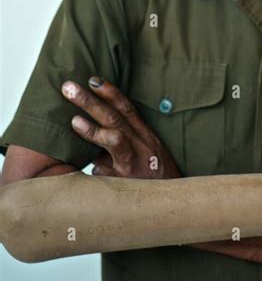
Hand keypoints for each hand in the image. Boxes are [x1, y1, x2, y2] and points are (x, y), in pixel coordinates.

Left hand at [61, 76, 181, 179]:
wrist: (173, 202)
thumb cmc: (156, 174)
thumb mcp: (147, 150)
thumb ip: (125, 137)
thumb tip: (93, 127)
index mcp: (145, 134)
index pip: (126, 108)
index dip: (109, 92)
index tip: (92, 79)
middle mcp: (141, 145)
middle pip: (115, 118)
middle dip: (90, 101)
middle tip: (69, 88)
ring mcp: (134, 164)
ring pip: (115, 141)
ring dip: (93, 130)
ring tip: (74, 121)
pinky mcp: (127, 183)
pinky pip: (105, 174)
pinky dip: (95, 170)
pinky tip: (81, 173)